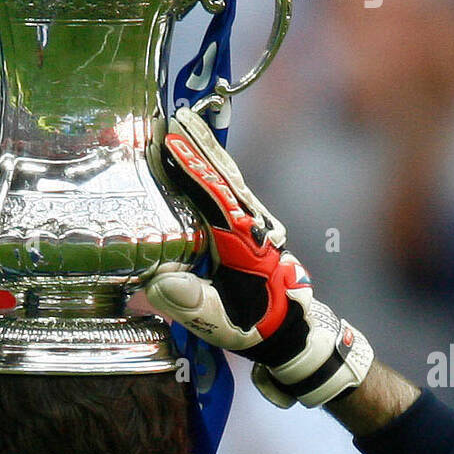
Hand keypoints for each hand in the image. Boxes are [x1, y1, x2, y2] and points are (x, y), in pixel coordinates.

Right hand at [146, 107, 372, 408]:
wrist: (293, 336)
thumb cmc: (258, 330)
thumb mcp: (224, 325)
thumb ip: (193, 305)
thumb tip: (160, 283)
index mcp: (243, 243)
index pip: (213, 195)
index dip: (191, 167)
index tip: (170, 139)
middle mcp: (252, 226)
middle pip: (222, 177)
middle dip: (199, 147)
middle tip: (174, 117)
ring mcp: (255, 226)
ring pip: (230, 180)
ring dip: (207, 152)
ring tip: (186, 127)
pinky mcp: (253, 231)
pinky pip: (231, 193)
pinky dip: (215, 171)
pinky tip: (204, 161)